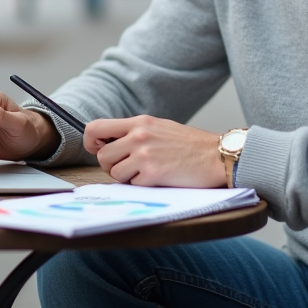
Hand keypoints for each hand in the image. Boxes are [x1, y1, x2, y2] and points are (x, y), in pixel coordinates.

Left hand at [85, 116, 224, 187]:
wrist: (216, 156)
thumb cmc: (190, 144)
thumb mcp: (159, 127)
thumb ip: (134, 132)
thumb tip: (107, 143)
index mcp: (139, 122)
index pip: (95, 128)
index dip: (91, 142)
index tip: (98, 150)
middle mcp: (138, 136)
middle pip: (102, 156)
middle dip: (112, 166)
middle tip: (129, 166)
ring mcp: (144, 154)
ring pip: (114, 173)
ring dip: (127, 177)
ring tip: (147, 171)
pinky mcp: (152, 173)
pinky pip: (132, 184)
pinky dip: (142, 185)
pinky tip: (159, 177)